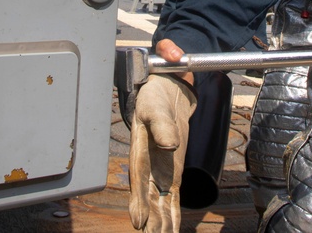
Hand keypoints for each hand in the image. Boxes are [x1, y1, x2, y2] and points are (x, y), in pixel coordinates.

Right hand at [128, 72, 196, 231]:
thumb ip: (161, 125)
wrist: (165, 92)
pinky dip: (172, 218)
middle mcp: (147, 170)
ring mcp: (160, 175)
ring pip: (161, 207)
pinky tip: (172, 232)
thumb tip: (169, 144)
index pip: (138, 184)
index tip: (139, 223)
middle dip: (151, 224)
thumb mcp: (155, 108)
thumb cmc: (154, 99)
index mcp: (139, 155)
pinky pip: (172, 202)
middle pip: (149, 203)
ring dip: (162, 226)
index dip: (138, 204)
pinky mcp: (172, 176)